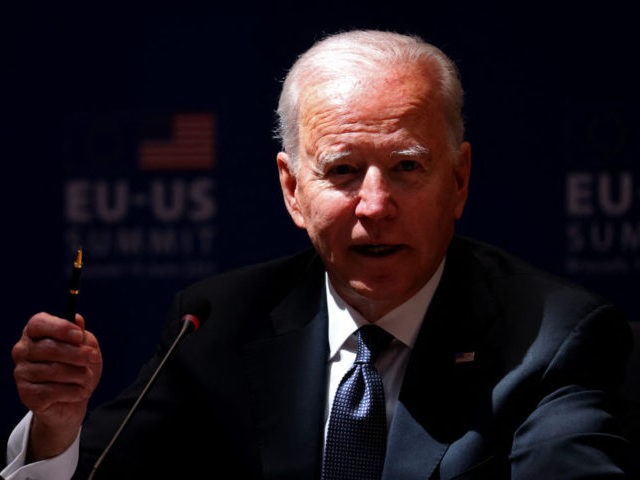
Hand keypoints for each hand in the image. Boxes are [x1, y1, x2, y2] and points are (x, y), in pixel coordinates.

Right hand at [12, 312, 101, 459]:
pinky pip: (51, 391)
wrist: (74, 401)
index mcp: (37, 333)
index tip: (80, 334)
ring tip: (86, 378)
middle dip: (75, 354)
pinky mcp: (26, 394)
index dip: (60, 327)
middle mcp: (24, 350)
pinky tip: (77, 392)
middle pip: (47, 347)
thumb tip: (78, 319)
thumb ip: (82, 336)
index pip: (39, 322)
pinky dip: (71, 391)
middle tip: (91, 359)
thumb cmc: (80, 368)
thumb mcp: (88, 349)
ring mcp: (22, 373)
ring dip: (76, 374)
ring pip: (51, 370)